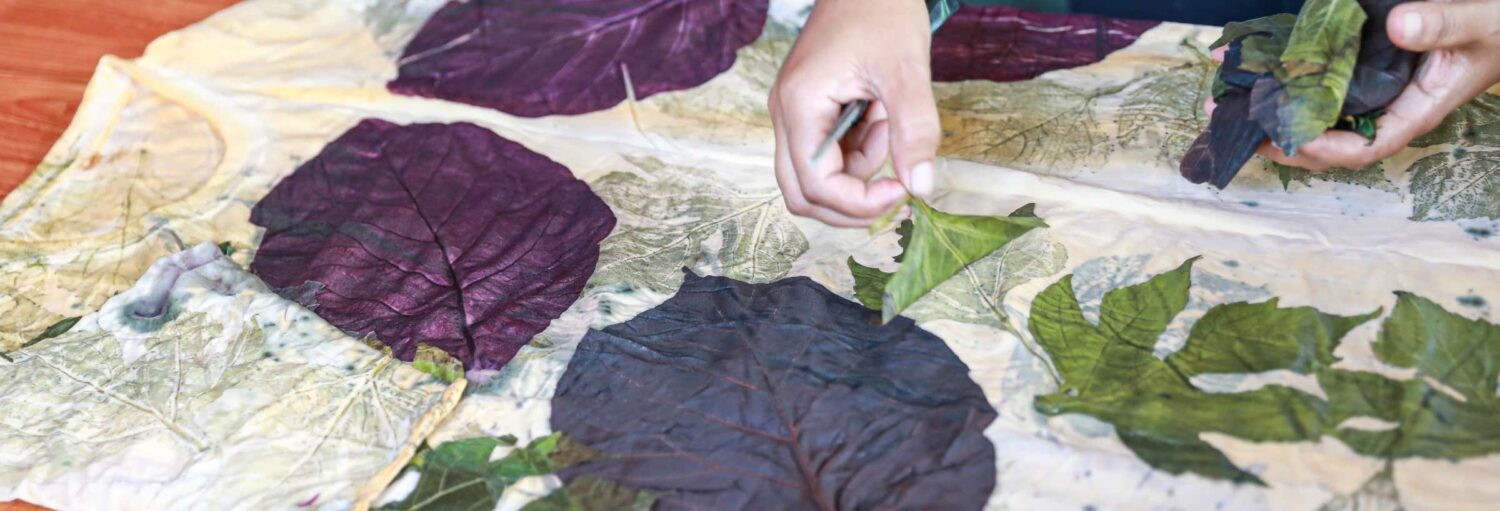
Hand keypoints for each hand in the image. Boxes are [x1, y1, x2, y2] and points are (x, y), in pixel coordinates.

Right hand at [770, 0, 939, 226]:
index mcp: (800, 106)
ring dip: (858, 173)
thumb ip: (914, 130)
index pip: (816, 186)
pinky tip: (880, 118)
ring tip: (889, 125)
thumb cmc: (882, 11)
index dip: (859, 203)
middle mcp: (786, 115)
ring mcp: (795, 114)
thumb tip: (920, 187)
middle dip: (851, 204)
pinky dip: (858, 154)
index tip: (901, 191)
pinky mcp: (809, 111)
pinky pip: (827, 155)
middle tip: (896, 187)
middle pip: (803, 193)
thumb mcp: (907, 69)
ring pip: (815, 178)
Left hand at [1208, 0, 1499, 171]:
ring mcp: (1377, 89)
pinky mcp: (1367, 67)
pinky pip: (1323, 81)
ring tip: (1226, 100)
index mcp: (1417, 110)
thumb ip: (1446, 24)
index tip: (1289, 137)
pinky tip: (1257, 64)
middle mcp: (1390, 107)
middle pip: (1329, 141)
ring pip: (1319, 113)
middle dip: (1281, 138)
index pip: (1364, 148)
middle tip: (1234, 125)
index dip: (1324, 149)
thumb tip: (1400, 24)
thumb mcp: (1484, 21)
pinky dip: (1290, 77)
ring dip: (1274, 110)